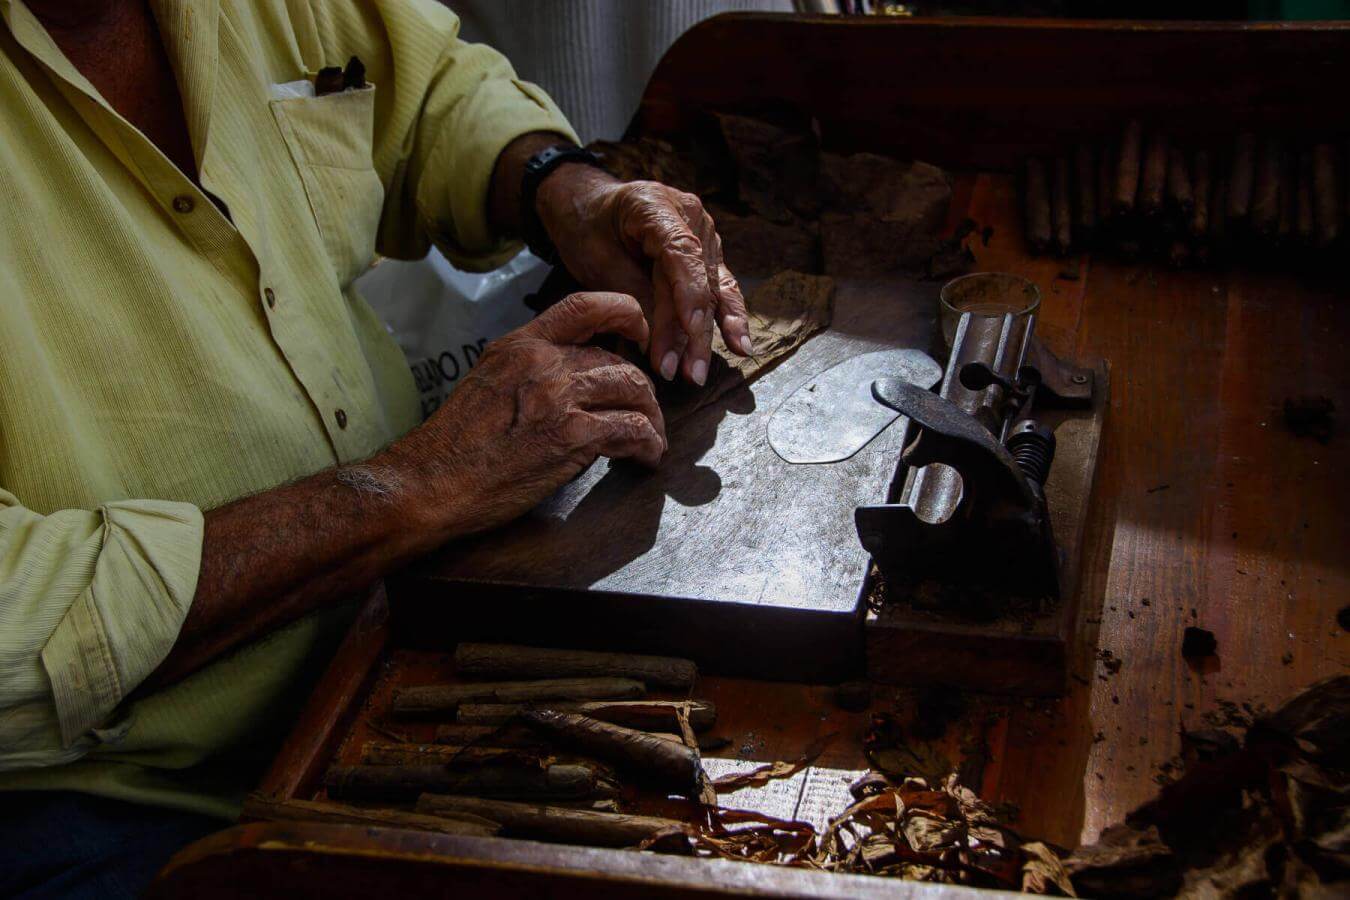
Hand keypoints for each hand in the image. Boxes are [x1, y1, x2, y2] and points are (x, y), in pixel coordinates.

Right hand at [392, 292, 665, 535]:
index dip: (626, 314)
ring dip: (651, 418)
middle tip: (646, 413)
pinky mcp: (573, 435)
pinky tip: (646, 459)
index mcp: (521, 344)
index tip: (641, 334)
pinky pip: (632, 429)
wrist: (433, 482)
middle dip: (642, 389)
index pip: (585, 305)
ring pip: (634, 390)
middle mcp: (543, 362)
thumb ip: (529, 370)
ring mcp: (559, 396)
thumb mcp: (488, 382)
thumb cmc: (455, 445)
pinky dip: (648, 444)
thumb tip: (570, 377)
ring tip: (651, 439)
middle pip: (619, 360)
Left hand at [536, 164, 753, 385]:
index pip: (681, 252)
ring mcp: (704, 234)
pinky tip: (739, 347)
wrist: (589, 207)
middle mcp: (690, 215)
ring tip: (701, 372)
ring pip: (712, 290)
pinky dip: (726, 320)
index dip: (689, 293)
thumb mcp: (598, 261)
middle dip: (692, 331)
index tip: (691, 328)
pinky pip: (719, 290)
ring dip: (707, 336)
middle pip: (698, 279)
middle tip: (686, 374)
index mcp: (656, 205)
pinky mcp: (708, 254)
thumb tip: (656, 342)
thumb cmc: (587, 230)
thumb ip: (632, 293)